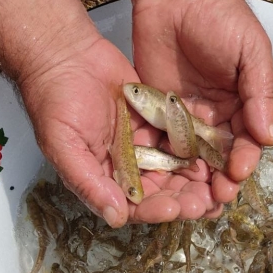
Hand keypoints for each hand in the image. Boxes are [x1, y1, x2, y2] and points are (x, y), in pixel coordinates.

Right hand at [18, 31, 219, 227]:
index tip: (174, 208)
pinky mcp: (158, 123)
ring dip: (195, 180)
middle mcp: (128, 167)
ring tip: (217, 185)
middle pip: (161, 191)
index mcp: (105, 179)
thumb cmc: (55, 102)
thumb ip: (89, 183)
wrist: (65, 54)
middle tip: (206, 203)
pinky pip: (180, 140)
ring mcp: (145, 145)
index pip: (134, 205)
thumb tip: (116, 218)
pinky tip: (214, 155)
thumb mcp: (64, 146)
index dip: (155, 210)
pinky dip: (196, 149)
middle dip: (183, 199)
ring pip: (175, 169)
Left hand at [127, 0, 272, 203]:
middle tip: (213, 199)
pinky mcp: (160, 115)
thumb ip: (260, 94)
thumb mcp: (251, 53)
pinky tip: (164, 180)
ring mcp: (187, 120)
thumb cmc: (222, 18)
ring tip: (190, 200)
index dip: (243, 161)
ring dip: (192, 181)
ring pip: (192, 159)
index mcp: (242, 107)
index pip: (246, 143)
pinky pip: (164, 143)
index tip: (238, 173)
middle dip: (218, 180)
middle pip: (219, 159)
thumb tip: (270, 138)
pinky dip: (165, 163)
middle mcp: (216, 119)